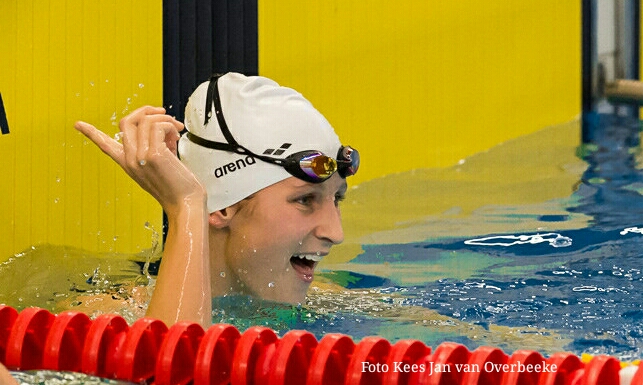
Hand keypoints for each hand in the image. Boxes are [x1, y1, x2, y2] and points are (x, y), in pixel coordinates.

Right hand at [75, 106, 206, 215]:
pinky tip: (177, 136)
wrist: (186, 204)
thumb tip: (165, 127)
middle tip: (164, 114)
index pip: (105, 146)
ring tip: (176, 131)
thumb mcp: (160, 166)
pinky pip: (159, 126)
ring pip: (145, 120)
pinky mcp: (154, 155)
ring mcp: (140, 157)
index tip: (78, 124)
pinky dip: (171, 126)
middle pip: (126, 121)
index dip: (91, 133)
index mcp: (128, 164)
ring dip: (165, 119)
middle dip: (146, 111)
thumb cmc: (179, 187)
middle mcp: (130, 160)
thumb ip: (155, 147)